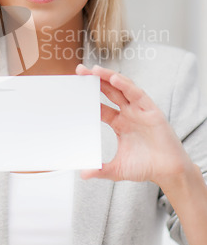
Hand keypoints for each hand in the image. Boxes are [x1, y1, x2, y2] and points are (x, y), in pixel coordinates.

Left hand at [76, 64, 192, 185]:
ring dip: (109, 77)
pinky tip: (114, 78)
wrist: (169, 172)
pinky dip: (126, 85)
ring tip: (95, 69)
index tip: (75, 89)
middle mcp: (128, 113)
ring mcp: (139, 110)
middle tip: (80, 70)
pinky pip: (137, 94)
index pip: (100, 105)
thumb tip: (83, 174)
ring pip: (122, 88)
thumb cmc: (146, 167)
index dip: (89, 96)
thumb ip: (101, 169)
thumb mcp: (118, 169)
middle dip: (95, 79)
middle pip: (109, 91)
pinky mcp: (151, 111)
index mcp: (119, 122)